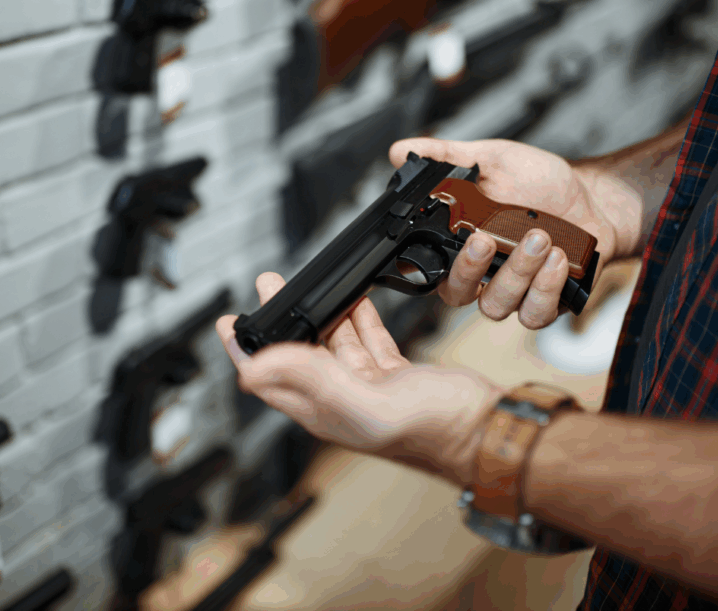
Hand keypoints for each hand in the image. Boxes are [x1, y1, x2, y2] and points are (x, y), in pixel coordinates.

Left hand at [216, 272, 502, 487]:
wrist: (488, 429)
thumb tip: (257, 367)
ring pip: (331, 342)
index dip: (246, 352)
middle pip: (296, 354)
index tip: (230, 323)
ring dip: (316, 313)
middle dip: (278, 320)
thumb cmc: (436, 431)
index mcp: (324, 411)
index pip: (269, 380)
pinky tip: (354, 300)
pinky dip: (357, 317)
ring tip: (298, 286)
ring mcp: (368, 387)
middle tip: (266, 288)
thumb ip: (312, 381)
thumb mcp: (366, 402)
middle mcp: (340, 400)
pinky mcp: (394, 374)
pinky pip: (366, 340)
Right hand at [389, 137, 620, 328]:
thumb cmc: (540, 182)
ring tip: (538, 237)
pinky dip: (545, 289)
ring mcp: (513, 292)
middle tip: (486, 239)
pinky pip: (535, 313)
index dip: (429, 262)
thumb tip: (402, 150)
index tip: (447, 233)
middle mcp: (483, 274)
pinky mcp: (545, 303)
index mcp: (460, 244)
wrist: (593, 198)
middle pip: (457, 294)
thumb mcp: (492, 159)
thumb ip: (447, 157)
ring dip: (516, 273)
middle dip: (470, 269)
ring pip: (496, 305)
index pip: (430, 266)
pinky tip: (558, 260)